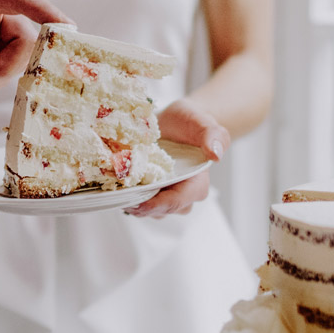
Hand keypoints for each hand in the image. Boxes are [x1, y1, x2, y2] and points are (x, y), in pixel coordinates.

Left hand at [126, 98, 229, 218]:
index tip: (139, 202)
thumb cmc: (191, 122)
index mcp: (197, 183)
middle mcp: (182, 194)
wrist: (175, 121)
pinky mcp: (150, 192)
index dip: (158, 205)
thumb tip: (216, 154)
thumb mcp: (203, 122)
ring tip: (118, 187)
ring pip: (149, 211)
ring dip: (133, 202)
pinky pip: (139, 202)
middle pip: (162, 211)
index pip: (178, 202)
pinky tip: (117, 183)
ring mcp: (165, 195)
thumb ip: (213, 136)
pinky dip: (128, 195)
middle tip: (121, 194)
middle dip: (142, 206)